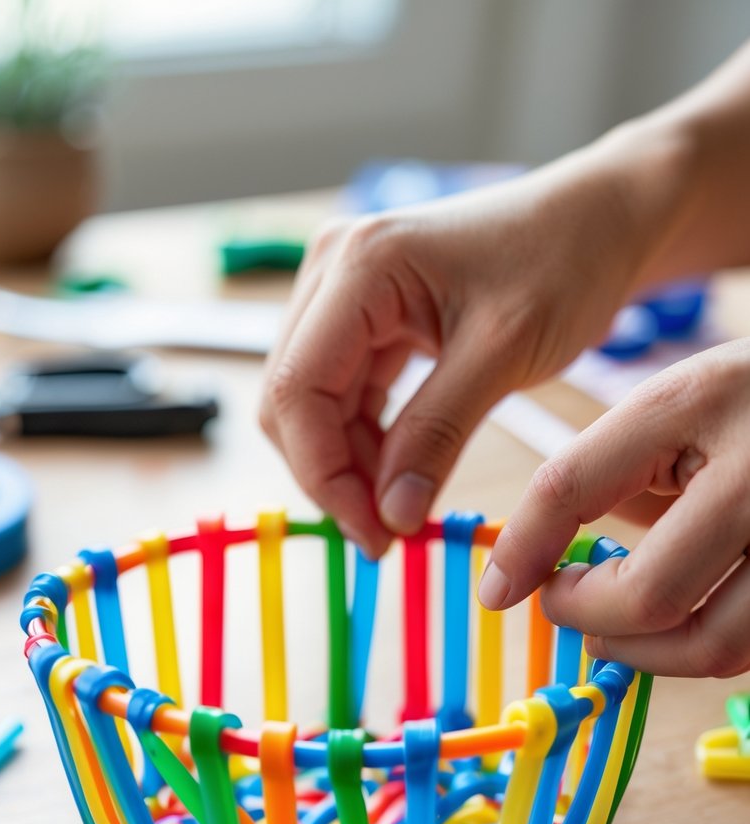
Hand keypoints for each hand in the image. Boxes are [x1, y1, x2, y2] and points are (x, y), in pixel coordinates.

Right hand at [260, 142, 667, 556]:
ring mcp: (341, 290)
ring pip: (312, 404)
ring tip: (403, 508)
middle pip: (292, 399)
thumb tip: (391, 517)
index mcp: (359, 264)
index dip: (323, 474)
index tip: (374, 535)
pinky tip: (403, 474)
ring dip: (349, 463)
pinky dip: (366, 441)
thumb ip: (437, 435)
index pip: (296, 389)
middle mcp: (333, 269)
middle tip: (389, 534)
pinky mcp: (362, 314)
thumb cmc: (565, 264)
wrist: (597, 221)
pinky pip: (342, 393)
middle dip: (333, 474)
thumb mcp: (504, 355)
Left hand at [479, 339, 749, 677]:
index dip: (522, 549)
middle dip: (588, 615)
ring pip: (713, 645)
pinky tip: (681, 625)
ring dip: (646, 653)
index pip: (572, 487)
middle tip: (566, 604)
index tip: (499, 589)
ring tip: (614, 632)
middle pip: (649, 595)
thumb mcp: (681, 403)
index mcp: (700, 400)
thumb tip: (549, 567)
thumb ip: (615, 475)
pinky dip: (703, 651)